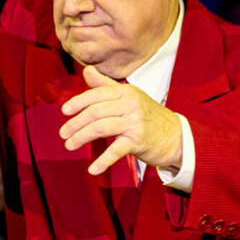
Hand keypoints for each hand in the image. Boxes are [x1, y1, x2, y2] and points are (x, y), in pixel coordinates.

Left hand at [60, 64, 182, 174]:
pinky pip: (116, 151)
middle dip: (75, 123)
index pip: (96, 94)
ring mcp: (135, 123)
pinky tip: (92, 169)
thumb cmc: (147, 116)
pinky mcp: (138, 141)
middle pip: (95, 112)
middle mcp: (130, 104)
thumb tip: (87, 70)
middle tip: (63, 134)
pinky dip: (102, 161)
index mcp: (126, 92)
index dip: (78, 102)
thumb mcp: (129, 97)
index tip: (64, 111)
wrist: (176, 136)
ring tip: (70, 145)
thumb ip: (106, 85)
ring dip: (81, 138)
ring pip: (100, 128)